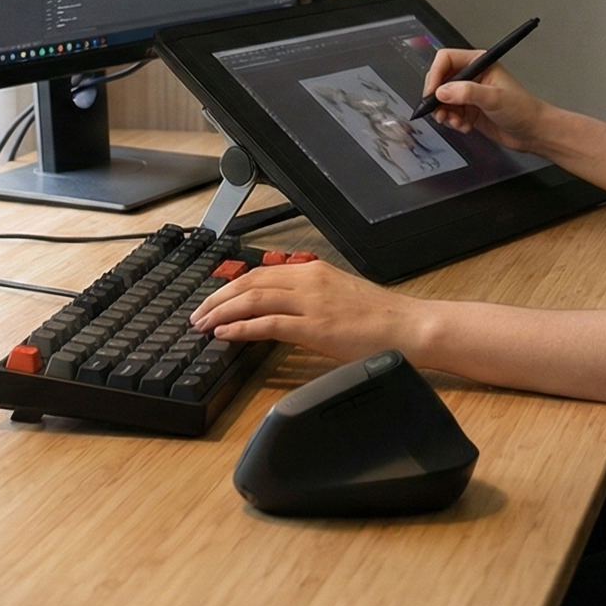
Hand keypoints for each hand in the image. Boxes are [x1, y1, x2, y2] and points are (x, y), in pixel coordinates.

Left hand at [189, 260, 427, 363]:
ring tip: (203, 325)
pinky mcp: (315, 327)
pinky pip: (267, 324)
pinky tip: (225, 334)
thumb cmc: (380, 318)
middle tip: (197, 314)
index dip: (230, 286)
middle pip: (249, 282)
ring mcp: (311, 303)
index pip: (260, 272)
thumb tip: (283, 309)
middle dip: (217, 298)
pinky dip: (240, 328)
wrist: (408, 327)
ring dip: (221, 312)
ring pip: (253, 299)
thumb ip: (311, 296)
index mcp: (313, 271)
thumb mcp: (340, 295)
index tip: (213, 299)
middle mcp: (308, 280)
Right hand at [420, 48, 554, 154]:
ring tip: (456, 122)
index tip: (433, 92)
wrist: (533, 132)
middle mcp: (472, 76)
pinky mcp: (468, 110)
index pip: (446, 59)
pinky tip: (464, 126)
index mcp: (479, 63)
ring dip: (444, 113)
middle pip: (440, 80)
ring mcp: (469, 94)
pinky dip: (452, 121)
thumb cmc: (523, 109)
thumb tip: (442, 92)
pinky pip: (449, 113)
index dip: (436, 74)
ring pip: (442, 100)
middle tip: (439, 111)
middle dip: (437, 98)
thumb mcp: (494, 98)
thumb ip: (467, 93)